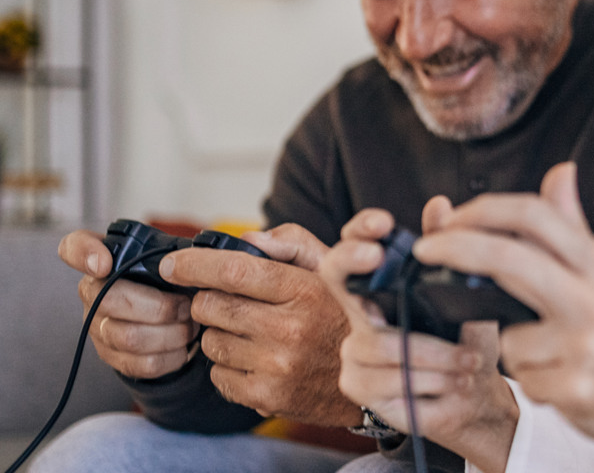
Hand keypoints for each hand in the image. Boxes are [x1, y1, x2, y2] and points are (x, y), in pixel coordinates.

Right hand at [58, 229, 198, 378]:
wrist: (173, 315)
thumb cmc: (172, 279)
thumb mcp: (173, 256)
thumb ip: (176, 250)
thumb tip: (203, 258)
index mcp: (104, 259)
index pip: (74, 247)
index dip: (83, 254)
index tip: (104, 263)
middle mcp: (92, 293)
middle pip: (111, 300)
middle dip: (160, 307)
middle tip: (187, 306)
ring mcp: (98, 327)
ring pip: (129, 337)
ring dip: (172, 334)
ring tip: (191, 326)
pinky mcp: (112, 356)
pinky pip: (140, 363)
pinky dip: (170, 356)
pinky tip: (183, 347)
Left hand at [157, 223, 359, 425]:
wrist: (376, 375)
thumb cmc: (345, 313)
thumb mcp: (332, 269)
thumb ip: (291, 244)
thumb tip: (246, 241)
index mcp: (304, 290)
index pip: (235, 270)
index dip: (195, 264)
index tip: (172, 264)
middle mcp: (289, 329)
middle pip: (210, 306)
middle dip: (209, 299)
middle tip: (231, 301)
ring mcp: (277, 367)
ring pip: (210, 341)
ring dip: (220, 333)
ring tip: (251, 332)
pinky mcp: (267, 397)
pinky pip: (218, 376)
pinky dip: (228, 366)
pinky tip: (255, 359)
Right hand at [319, 205, 517, 472]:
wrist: (472, 395)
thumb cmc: (463, 341)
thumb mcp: (463, 297)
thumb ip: (448, 252)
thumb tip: (439, 204)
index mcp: (382, 285)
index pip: (356, 246)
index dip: (360, 230)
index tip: (383, 223)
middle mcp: (360, 313)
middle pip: (337, 277)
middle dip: (354, 260)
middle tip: (377, 254)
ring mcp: (353, 349)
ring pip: (383, 343)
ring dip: (436, 354)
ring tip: (469, 361)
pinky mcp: (357, 385)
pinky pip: (391, 379)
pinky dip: (431, 380)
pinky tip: (453, 383)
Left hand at [415, 163, 593, 455]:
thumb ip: (573, 225)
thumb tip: (561, 170)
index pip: (537, 215)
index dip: (485, 210)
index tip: (452, 220)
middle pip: (507, 257)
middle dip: (455, 247)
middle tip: (425, 251)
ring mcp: (585, 344)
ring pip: (508, 334)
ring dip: (517, 346)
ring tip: (552, 353)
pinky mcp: (575, 388)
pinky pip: (522, 377)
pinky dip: (533, 380)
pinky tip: (561, 380)